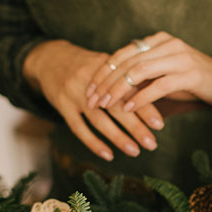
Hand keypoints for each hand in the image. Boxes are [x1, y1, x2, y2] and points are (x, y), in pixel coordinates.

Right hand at [23, 40, 164, 160]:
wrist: (51, 57)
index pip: (130, 90)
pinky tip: (108, 154)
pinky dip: (93, 142)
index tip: (160, 125)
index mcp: (108, 69)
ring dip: (118, 137)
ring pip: (99, 119)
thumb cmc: (88, 65)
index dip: (145, 107)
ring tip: (135, 151)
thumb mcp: (108, 64)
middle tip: (152, 144)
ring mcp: (75, 94)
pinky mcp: (62, 105)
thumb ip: (129, 78)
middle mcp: (92, 81)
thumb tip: (161, 93)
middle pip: (116, 106)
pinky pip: (78, 128)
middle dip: (136, 126)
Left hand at [85, 31, 211, 111]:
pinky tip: (129, 109)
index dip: (103, 71)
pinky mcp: (190, 74)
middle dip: (106, 82)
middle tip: (92, 100)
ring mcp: (179, 57)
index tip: (88, 88)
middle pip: (127, 62)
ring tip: (106, 106)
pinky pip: (158, 86)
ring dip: (119, 90)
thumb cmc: (193, 81)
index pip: (123, 53)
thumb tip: (112, 87)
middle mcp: (167, 43)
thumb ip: (142, 75)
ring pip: (139, 72)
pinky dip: (141, 98)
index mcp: (158, 40)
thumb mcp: (164, 74)